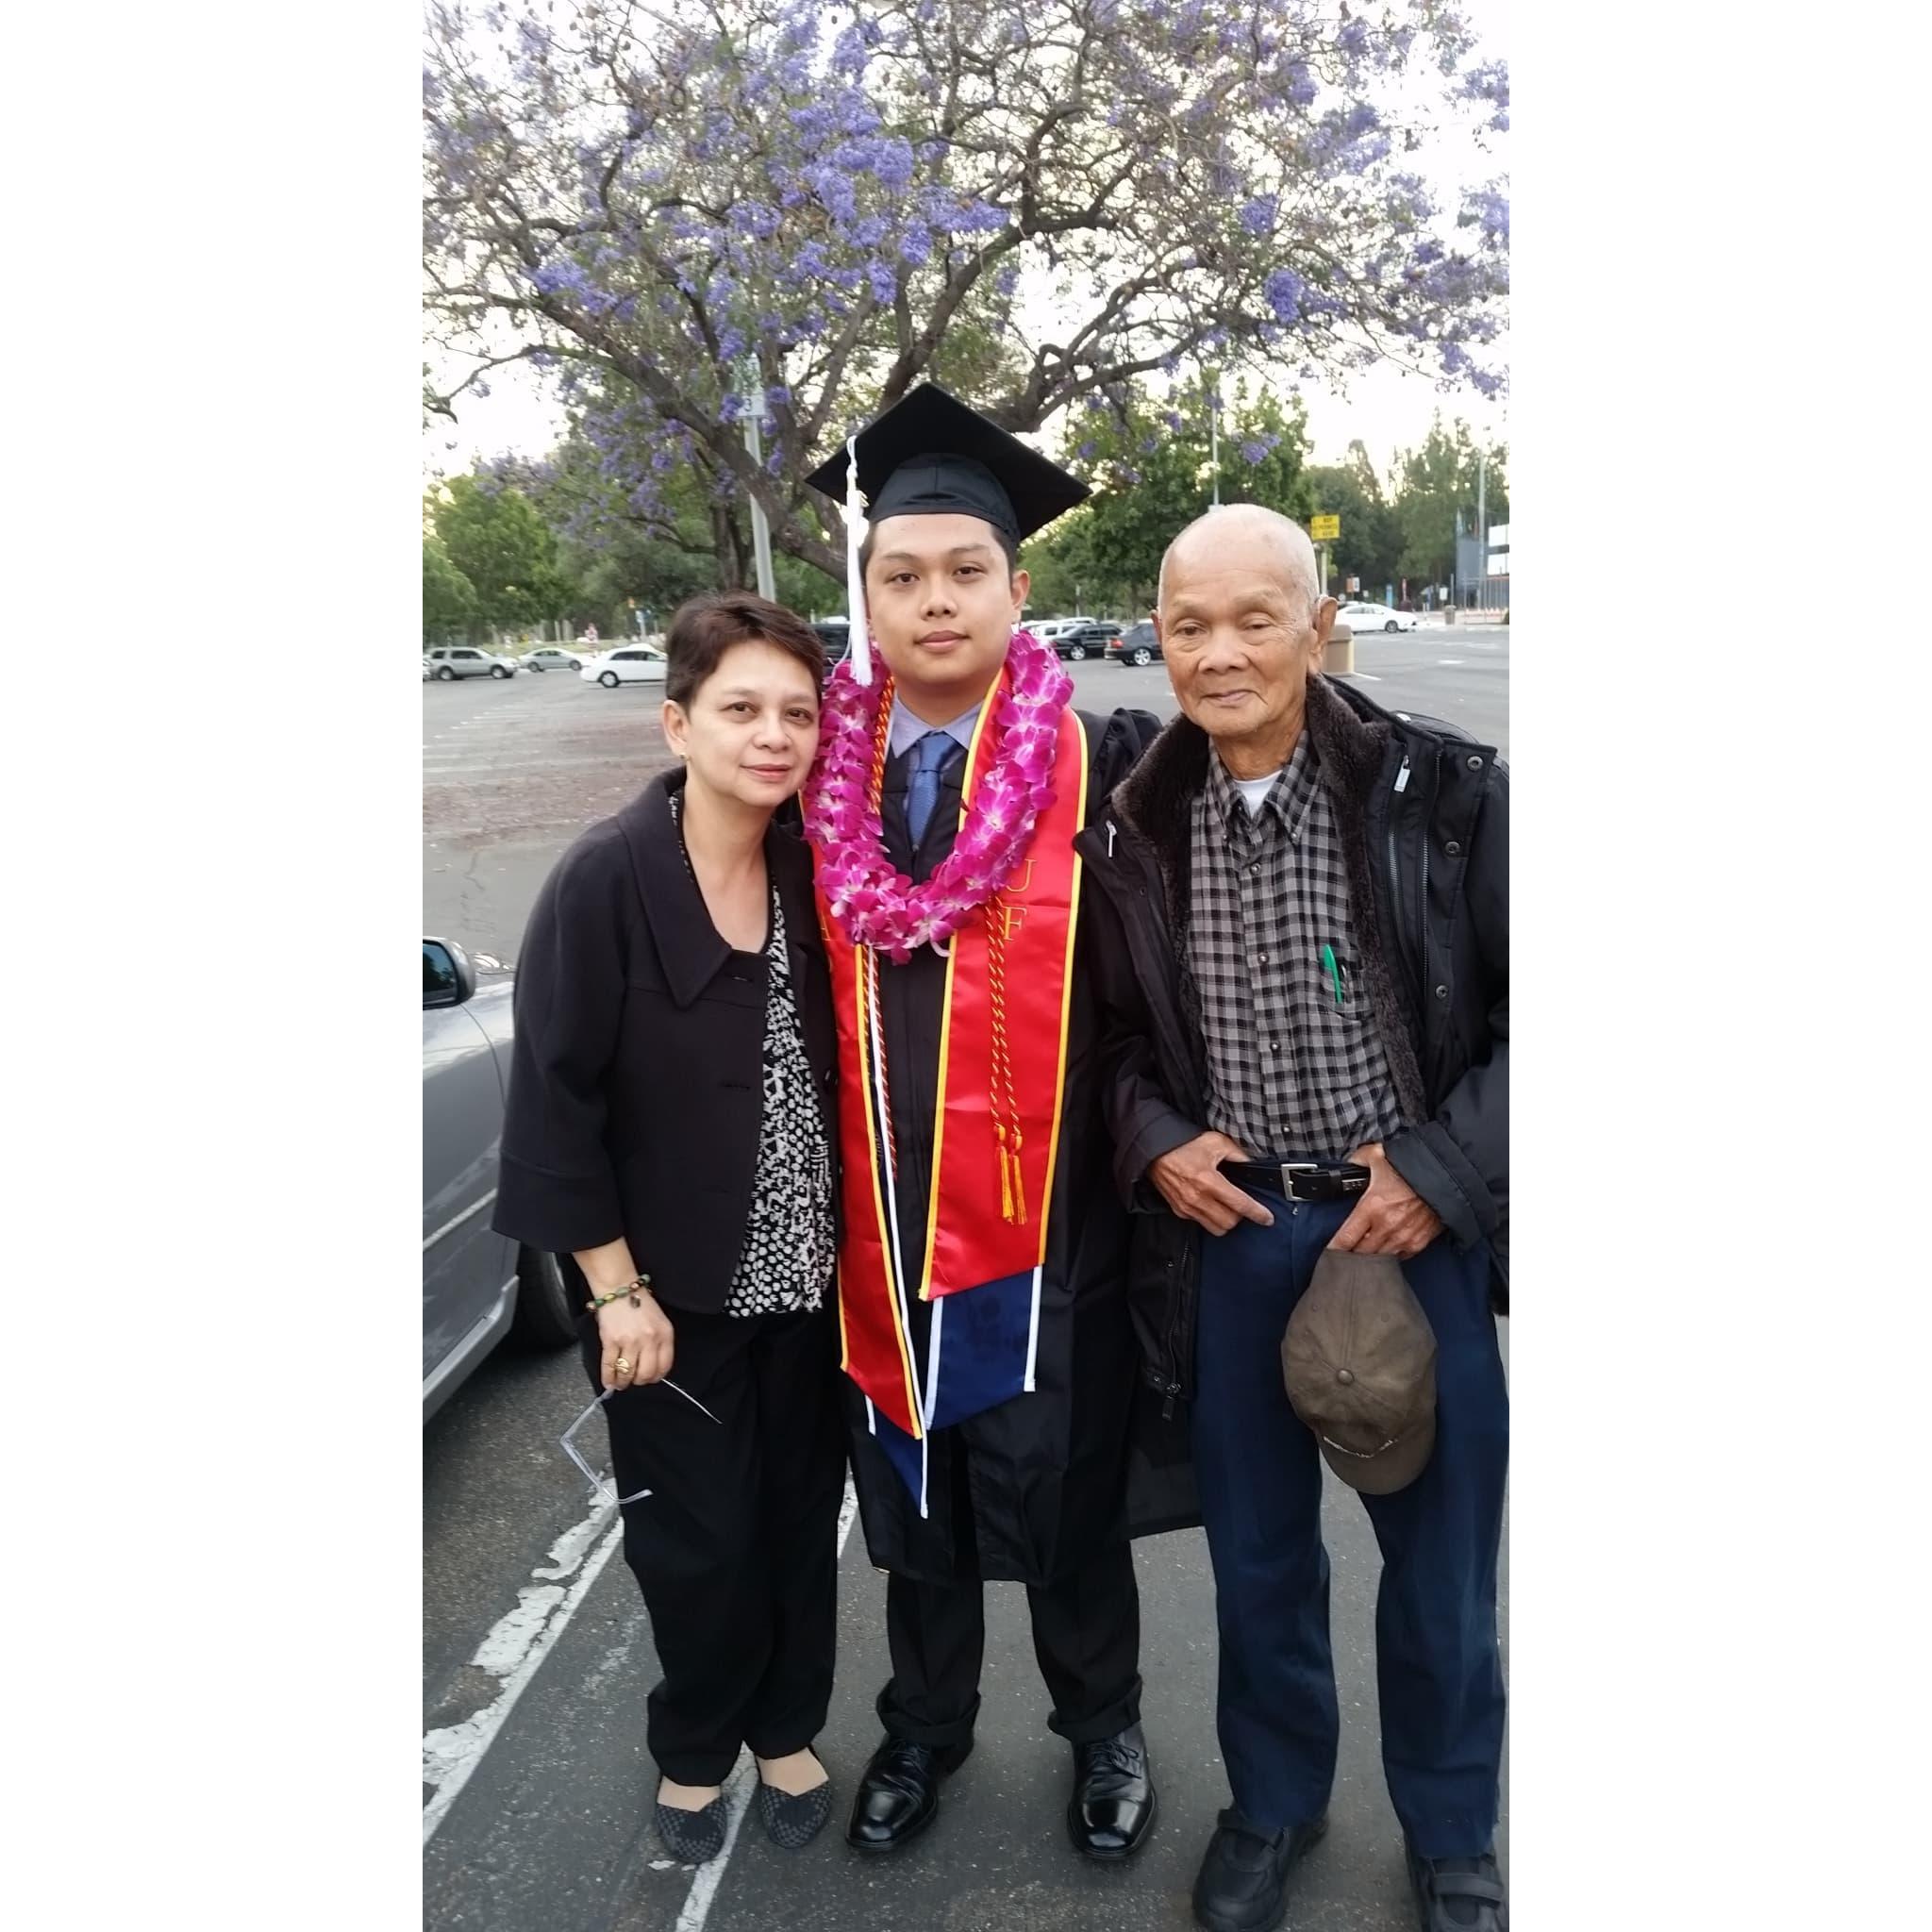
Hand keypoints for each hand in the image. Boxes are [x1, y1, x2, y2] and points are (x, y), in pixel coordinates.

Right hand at [596, 1294, 674, 1389]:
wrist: (619, 1288)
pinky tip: (609, 1382)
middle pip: (646, 1374)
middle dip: (640, 1381)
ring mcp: (630, 1341)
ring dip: (623, 1382)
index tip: (650, 1379)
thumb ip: (660, 1343)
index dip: (656, 1377)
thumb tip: (653, 1367)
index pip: (664, 1366)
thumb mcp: (660, 1321)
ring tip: (621, 1383)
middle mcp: (649, 1339)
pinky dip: (608, 1378)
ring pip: (628, 1373)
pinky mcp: (611, 1341)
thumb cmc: (639, 1303)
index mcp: (664, 1334)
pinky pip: (610, 1366)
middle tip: (634, 1381)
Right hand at [1147, 1130, 1275, 1235]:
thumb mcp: (1215, 1142)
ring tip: (1226, 1207)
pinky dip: (1210, 1218)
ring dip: (1226, 1220)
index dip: (1258, 1213)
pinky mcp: (1179, 1211)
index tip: (1267, 1218)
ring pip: (1216, 1228)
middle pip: (1230, 1222)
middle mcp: (1197, 1197)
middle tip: (1241, 1204)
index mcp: (1208, 1180)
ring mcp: (1187, 1207)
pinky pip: (1201, 1223)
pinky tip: (1211, 1205)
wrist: (1154, 1151)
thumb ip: (1238, 1154)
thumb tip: (1252, 1165)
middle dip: (1240, 1216)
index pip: (1240, 1204)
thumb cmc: (1183, 1145)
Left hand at [1326, 1143, 1442, 1257]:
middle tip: (1344, 1255)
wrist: (1447, 1175)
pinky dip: (1391, 1256)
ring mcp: (1403, 1237)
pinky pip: (1399, 1257)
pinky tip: (1386, 1249)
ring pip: (1379, 1259)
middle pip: (1359, 1254)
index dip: (1333, 1249)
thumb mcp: (1378, 1155)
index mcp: (1371, 1207)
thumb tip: (1349, 1163)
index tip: (1327, 1254)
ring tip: (1363, 1256)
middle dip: (1350, 1256)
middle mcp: (1386, 1227)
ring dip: (1370, 1257)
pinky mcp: (1419, 1242)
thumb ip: (1358, 1160)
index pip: (1345, 1238)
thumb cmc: (1413, 1166)